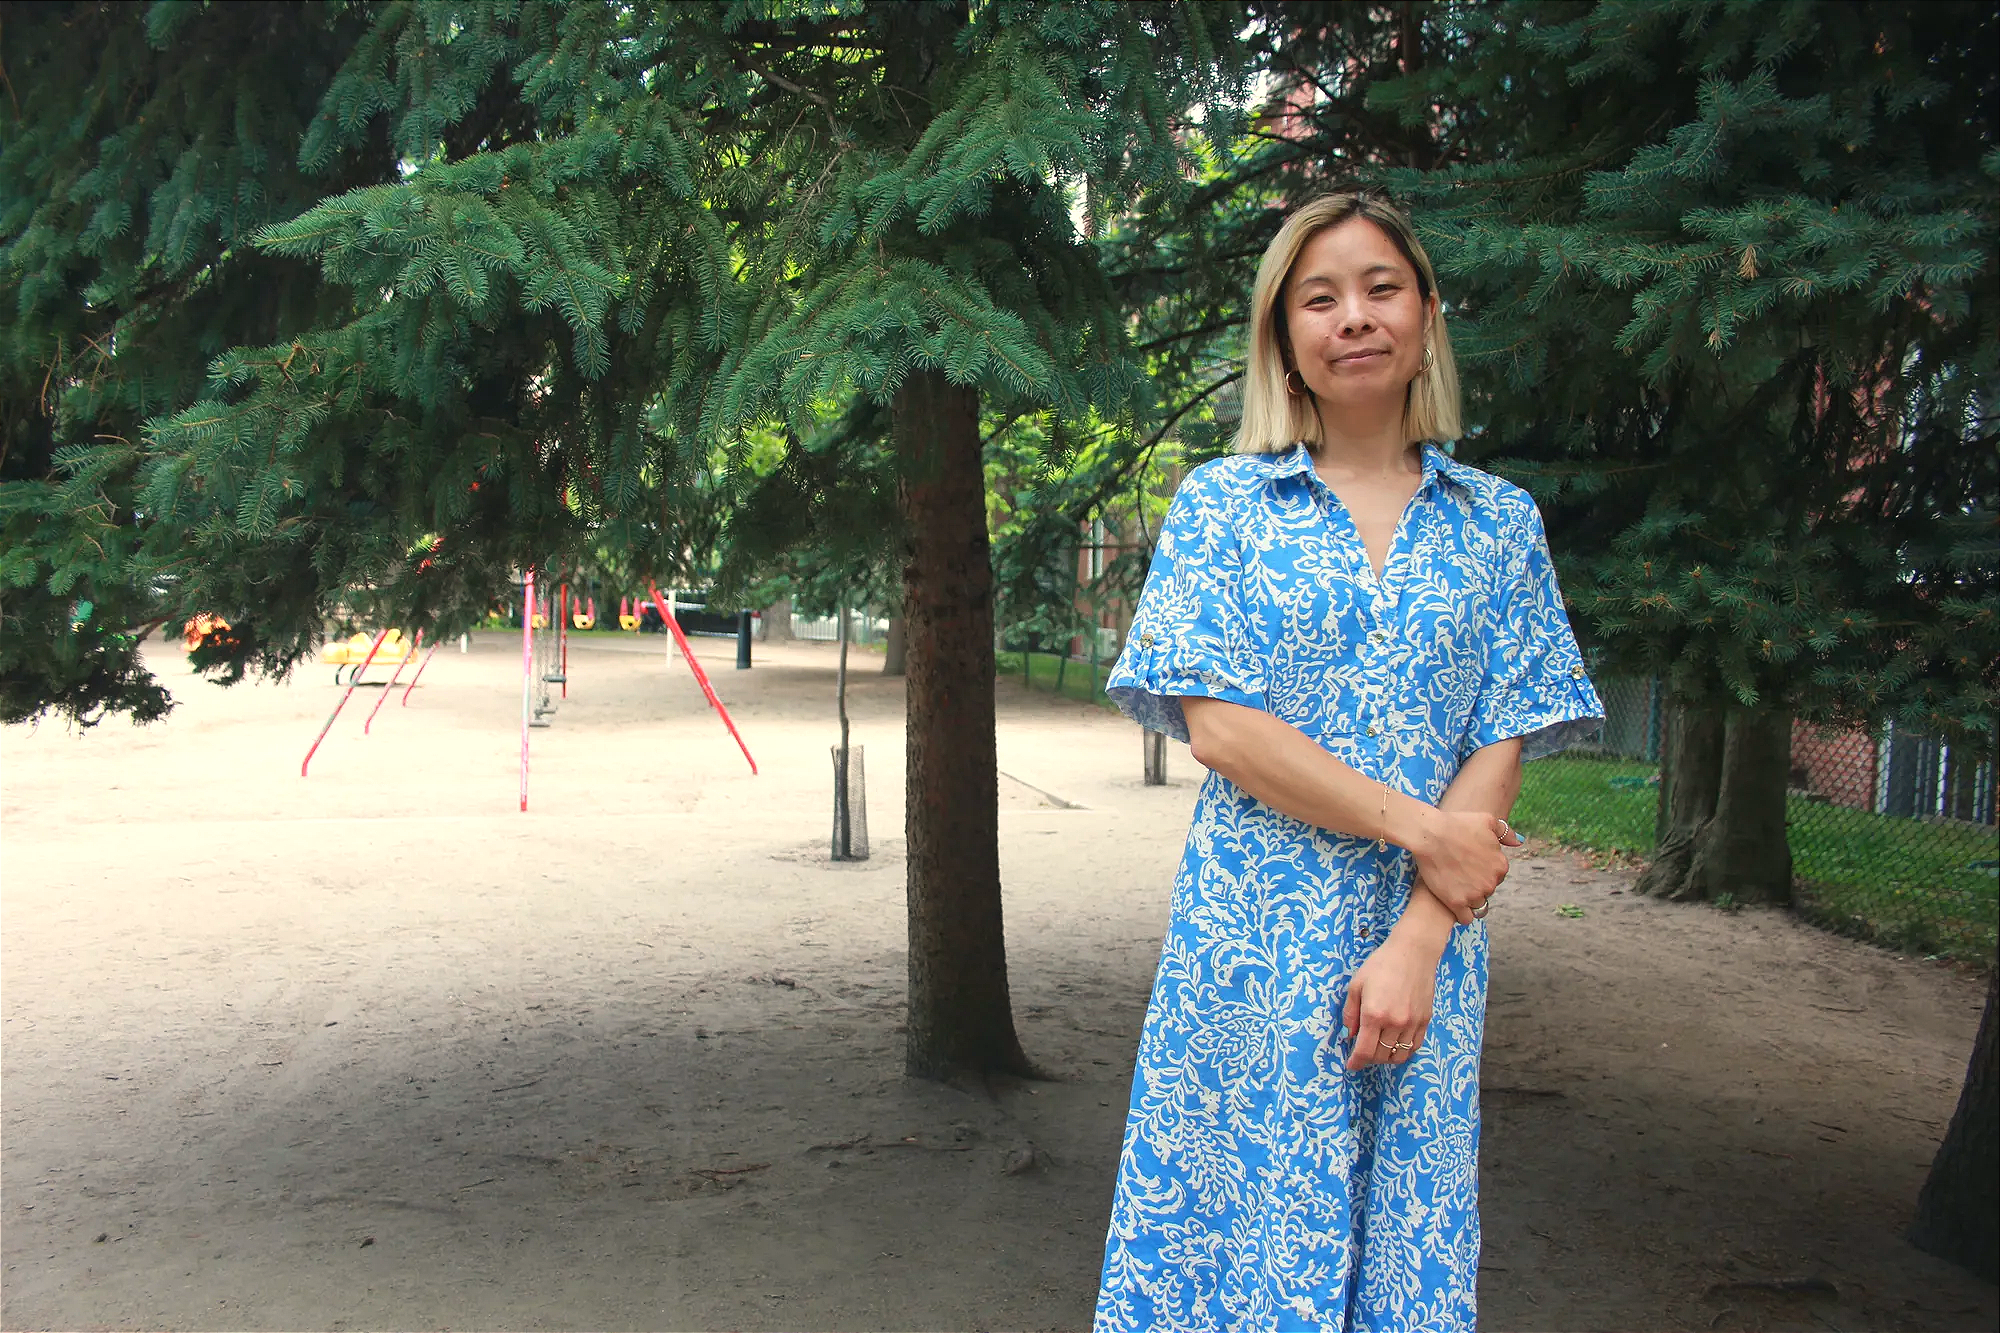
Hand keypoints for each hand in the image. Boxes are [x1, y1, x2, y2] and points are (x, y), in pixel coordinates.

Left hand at [1342, 935, 1441, 1069]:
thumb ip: (1350, 1013)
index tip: (1351, 1065)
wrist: (1413, 952)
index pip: (1364, 1051)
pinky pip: (1414, 1047)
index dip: (1356, 1063)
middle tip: (1362, 1052)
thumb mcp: (1356, 985)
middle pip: (1380, 1056)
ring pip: (1398, 1056)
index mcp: (1374, 1014)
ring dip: (1386, 1058)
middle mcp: (1394, 1023)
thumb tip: (1350, 1035)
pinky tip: (1395, 1045)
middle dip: (1368, 1059)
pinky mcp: (1425, 1021)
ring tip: (1378, 1049)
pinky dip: (1403, 1052)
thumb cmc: (1381, 965)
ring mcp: (1412, 1024)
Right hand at [1409, 809, 1521, 925]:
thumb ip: (1505, 832)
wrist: (1431, 834)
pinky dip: (1462, 914)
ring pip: (1478, 905)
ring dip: (1469, 899)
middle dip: (1477, 884)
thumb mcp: (1486, 820)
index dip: (1484, 870)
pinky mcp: (1456, 902)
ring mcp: (1474, 894)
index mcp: (1500, 865)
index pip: (1497, 875)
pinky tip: (1454, 904)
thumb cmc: (1457, 824)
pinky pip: (1466, 918)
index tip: (1470, 865)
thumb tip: (1518, 843)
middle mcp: (1491, 882)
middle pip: (1487, 890)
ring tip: (1455, 888)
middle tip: (1460, 873)